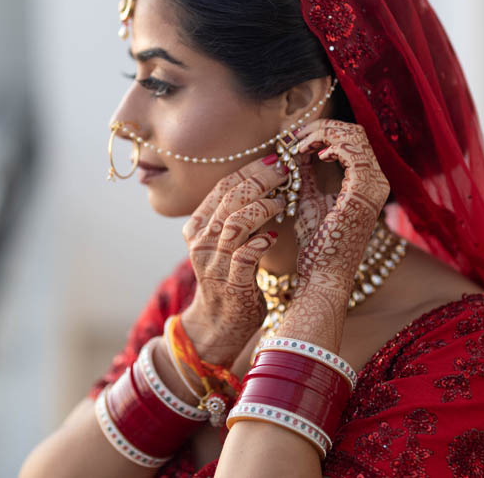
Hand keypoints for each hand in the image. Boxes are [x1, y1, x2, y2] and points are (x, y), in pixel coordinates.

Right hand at [179, 156, 287, 365]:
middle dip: (261, 180)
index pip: (222, 187)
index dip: (249, 170)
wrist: (217, 324)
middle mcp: (202, 242)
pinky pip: (245, 256)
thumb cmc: (229, 278)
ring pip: (235, 222)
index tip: (275, 158)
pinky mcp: (231, 284)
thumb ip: (236, 217)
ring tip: (282, 203)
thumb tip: (265, 184)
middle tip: (285, 171)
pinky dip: (260, 243)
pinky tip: (271, 238)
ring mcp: (214, 263)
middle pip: (230, 198)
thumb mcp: (224, 243)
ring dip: (262, 208)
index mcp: (198, 227)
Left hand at [277, 119, 390, 348]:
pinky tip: (307, 154)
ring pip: (353, 134)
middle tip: (292, 137)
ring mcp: (374, 186)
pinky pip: (350, 149)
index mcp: (367, 183)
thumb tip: (295, 148)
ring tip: (295, 144)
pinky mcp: (363, 192)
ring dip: (319, 133)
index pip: (351, 139)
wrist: (322, 275)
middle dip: (319, 127)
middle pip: (354, 132)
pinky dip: (325, 143)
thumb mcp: (307, 198)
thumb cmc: (316, 244)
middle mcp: (377, 182)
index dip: (322, 131)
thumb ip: (306, 173)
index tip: (293, 138)